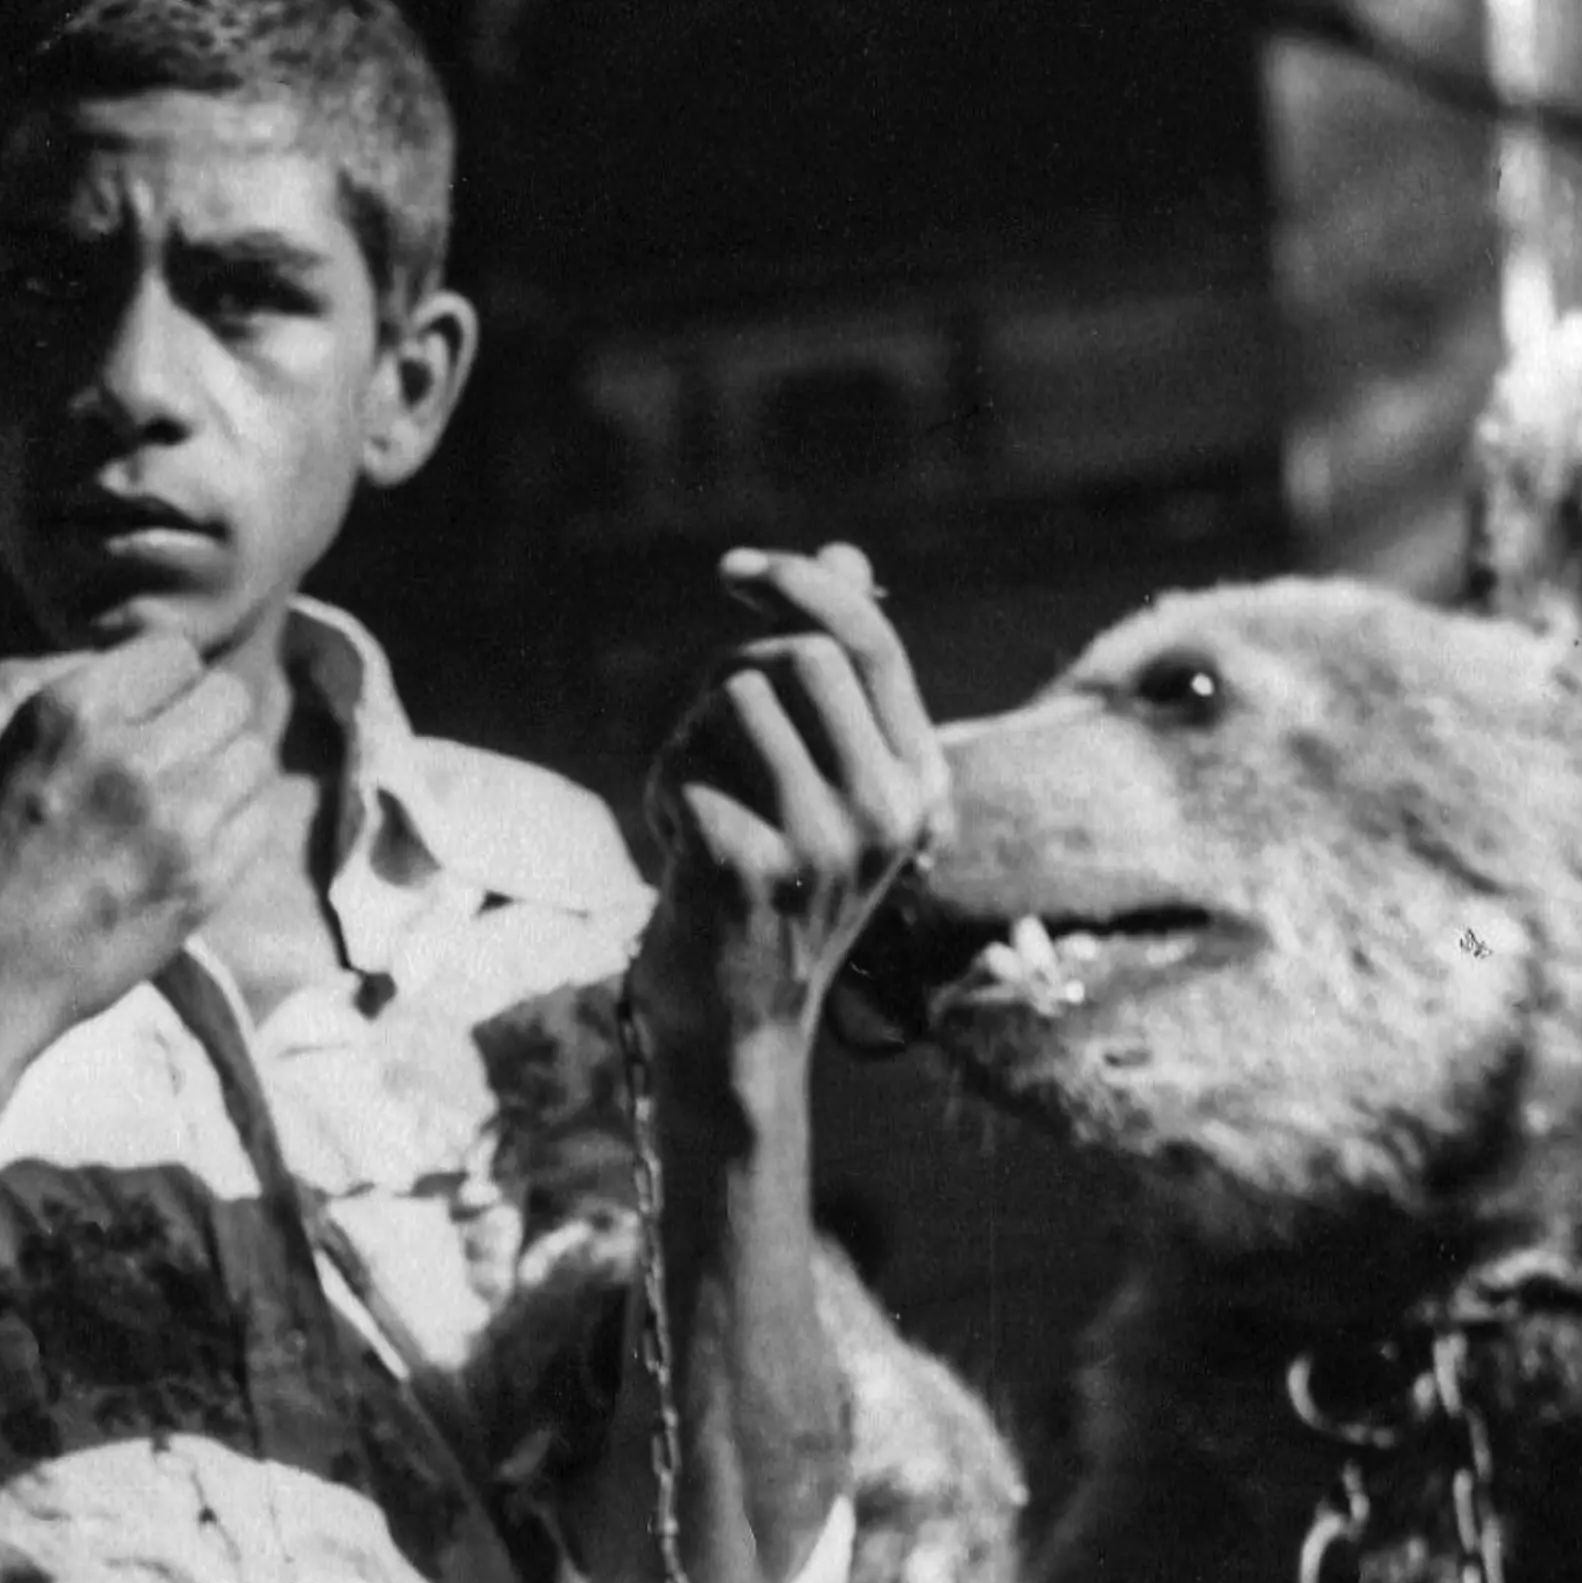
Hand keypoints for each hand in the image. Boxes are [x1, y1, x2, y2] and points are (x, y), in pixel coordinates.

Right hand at [0, 632, 278, 1083]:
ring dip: (225, 767)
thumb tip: (101, 653)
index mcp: (72, 713)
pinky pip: (259, 820)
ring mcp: (179, 828)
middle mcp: (135, 762)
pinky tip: (196, 836)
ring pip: (254, 757)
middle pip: (229, 698)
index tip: (142, 705)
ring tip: (187, 791)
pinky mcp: (205, 885)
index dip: (158, 676)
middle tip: (172, 747)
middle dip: (201, 715)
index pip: (174, 651)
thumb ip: (26, 680)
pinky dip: (237, 821)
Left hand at [633, 543, 948, 1090]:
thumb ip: (836, 674)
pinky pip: (684, 765)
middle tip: (712, 742)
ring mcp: (824, 844)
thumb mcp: (820, 783)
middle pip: (796, 655)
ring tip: (704, 811)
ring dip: (693, 741)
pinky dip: (664, 796)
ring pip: (733, 700)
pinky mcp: (752, 869)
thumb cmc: (772, 893)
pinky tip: (684, 856)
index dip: (802, 582)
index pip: (868, 640)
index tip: (734, 567)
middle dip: (732, 675)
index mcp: (918, 784)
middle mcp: (887, 812)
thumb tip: (847, 554)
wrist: (737, 1028)